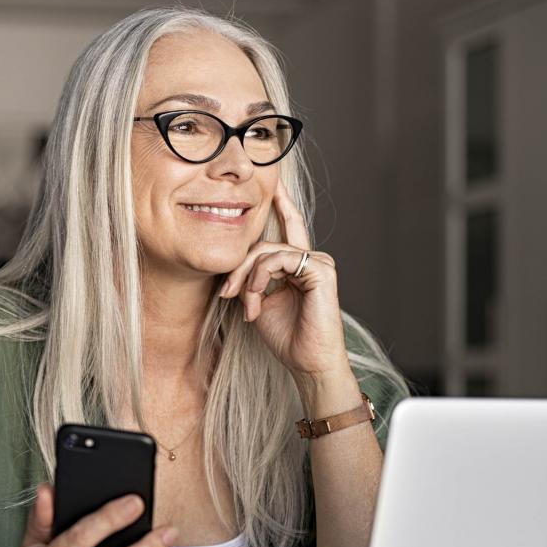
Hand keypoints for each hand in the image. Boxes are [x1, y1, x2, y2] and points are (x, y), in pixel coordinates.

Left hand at [216, 180, 349, 380]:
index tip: (271, 184)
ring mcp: (318, 262)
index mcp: (297, 264)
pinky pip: (279, 259)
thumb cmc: (286, 337)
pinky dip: (260, 278)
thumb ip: (250, 278)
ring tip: (245, 305)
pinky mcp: (321, 270)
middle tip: (226, 294)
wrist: (307, 362)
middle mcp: (310, 258)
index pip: (287, 226)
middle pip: (263, 244)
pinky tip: (255, 299)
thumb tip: (232, 267)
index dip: (280, 204)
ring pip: (267, 251)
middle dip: (238, 268)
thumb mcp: (258, 302)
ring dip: (247, 279)